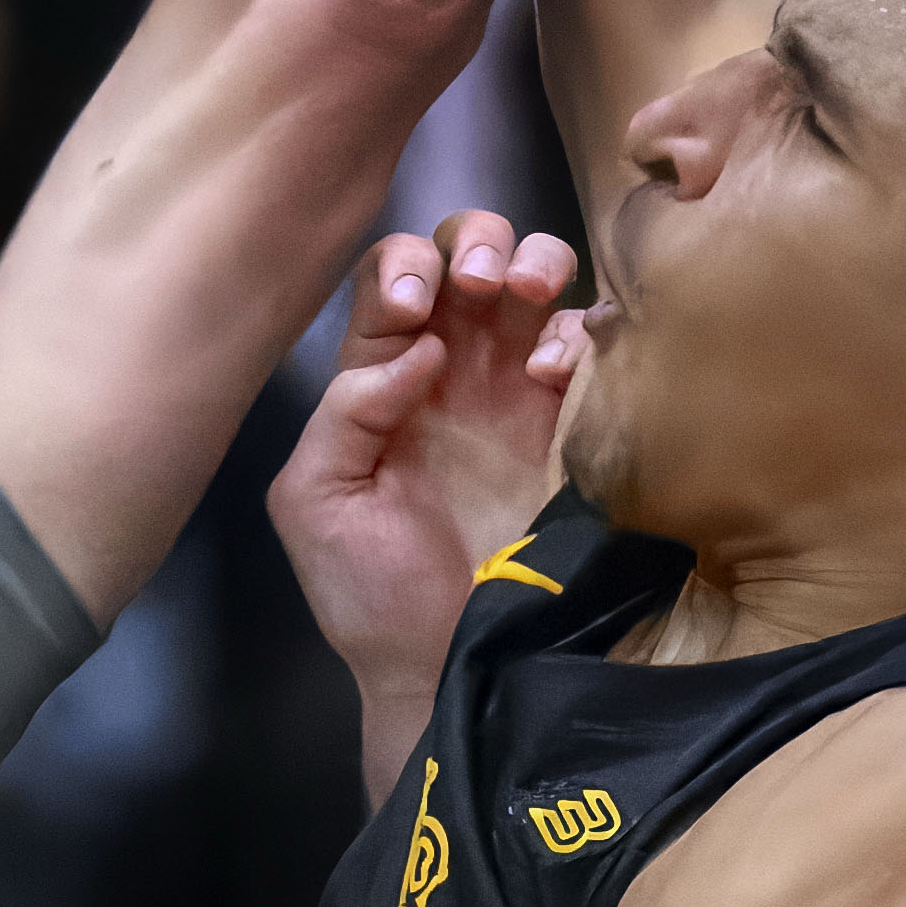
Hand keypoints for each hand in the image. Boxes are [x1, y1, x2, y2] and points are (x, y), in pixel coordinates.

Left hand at [273, 209, 583, 722]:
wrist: (443, 664)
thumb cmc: (367, 590)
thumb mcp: (315, 500)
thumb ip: (345, 412)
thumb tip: (416, 349)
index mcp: (380, 376)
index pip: (392, 276)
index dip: (403, 267)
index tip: (410, 309)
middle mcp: (451, 367)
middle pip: (467, 255)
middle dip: (476, 243)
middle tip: (480, 286)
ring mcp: (515, 391)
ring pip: (536, 277)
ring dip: (534, 262)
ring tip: (526, 297)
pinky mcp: (572, 423)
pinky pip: (590, 343)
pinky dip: (582, 331)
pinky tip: (558, 371)